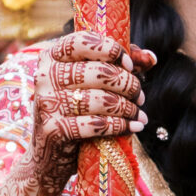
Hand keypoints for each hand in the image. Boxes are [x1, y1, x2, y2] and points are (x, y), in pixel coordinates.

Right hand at [29, 29, 153, 195]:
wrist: (47, 155)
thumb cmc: (74, 111)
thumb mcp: (90, 83)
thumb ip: (119, 64)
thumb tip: (151, 57)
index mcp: (51, 56)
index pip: (83, 40)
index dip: (112, 50)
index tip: (130, 66)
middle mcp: (45, 76)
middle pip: (101, 72)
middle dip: (129, 85)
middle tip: (140, 96)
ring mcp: (48, 103)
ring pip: (102, 99)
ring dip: (128, 108)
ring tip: (138, 114)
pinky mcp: (54, 129)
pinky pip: (97, 124)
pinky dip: (120, 126)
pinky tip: (132, 127)